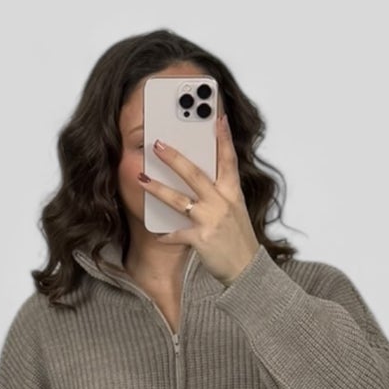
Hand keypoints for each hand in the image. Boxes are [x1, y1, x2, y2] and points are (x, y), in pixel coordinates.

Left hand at [140, 110, 260, 287]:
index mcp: (232, 193)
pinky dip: (166, 235)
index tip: (217, 117)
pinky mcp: (202, 239)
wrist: (247, 271)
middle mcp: (222, 203)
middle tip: (156, 143)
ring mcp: (212, 220)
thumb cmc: (239, 241)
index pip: (228, 159)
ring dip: (158, 189)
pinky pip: (177, 234)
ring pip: (180, 200)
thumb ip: (221, 194)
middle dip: (174, 157)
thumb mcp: (236, 211)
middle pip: (195, 174)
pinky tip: (156, 234)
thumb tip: (202, 179)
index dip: (223, 137)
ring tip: (141, 179)